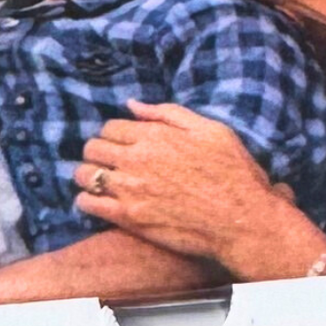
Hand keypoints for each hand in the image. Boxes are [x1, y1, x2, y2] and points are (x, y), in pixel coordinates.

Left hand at [74, 102, 325, 278]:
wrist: (241, 220)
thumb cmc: (233, 174)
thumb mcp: (211, 130)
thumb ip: (169, 114)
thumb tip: (133, 104)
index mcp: (155, 135)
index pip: (110, 126)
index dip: (113, 134)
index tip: (120, 144)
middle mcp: (137, 159)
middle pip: (92, 147)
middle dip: (97, 152)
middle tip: (108, 163)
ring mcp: (130, 189)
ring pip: (84, 174)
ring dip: (87, 175)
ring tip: (98, 182)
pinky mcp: (128, 217)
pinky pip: (88, 204)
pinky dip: (85, 201)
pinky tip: (95, 202)